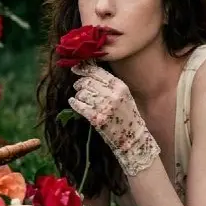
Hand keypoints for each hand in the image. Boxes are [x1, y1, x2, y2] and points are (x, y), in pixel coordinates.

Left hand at [68, 62, 160, 176]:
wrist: (132, 138)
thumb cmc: (126, 114)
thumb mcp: (123, 94)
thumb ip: (109, 83)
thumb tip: (89, 71)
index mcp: (120, 86)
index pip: (98, 72)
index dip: (85, 68)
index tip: (76, 68)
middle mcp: (113, 95)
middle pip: (88, 82)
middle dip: (80, 83)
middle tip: (78, 86)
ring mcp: (105, 107)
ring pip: (82, 93)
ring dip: (79, 95)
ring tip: (81, 98)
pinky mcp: (97, 119)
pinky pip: (79, 106)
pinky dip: (74, 103)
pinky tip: (73, 102)